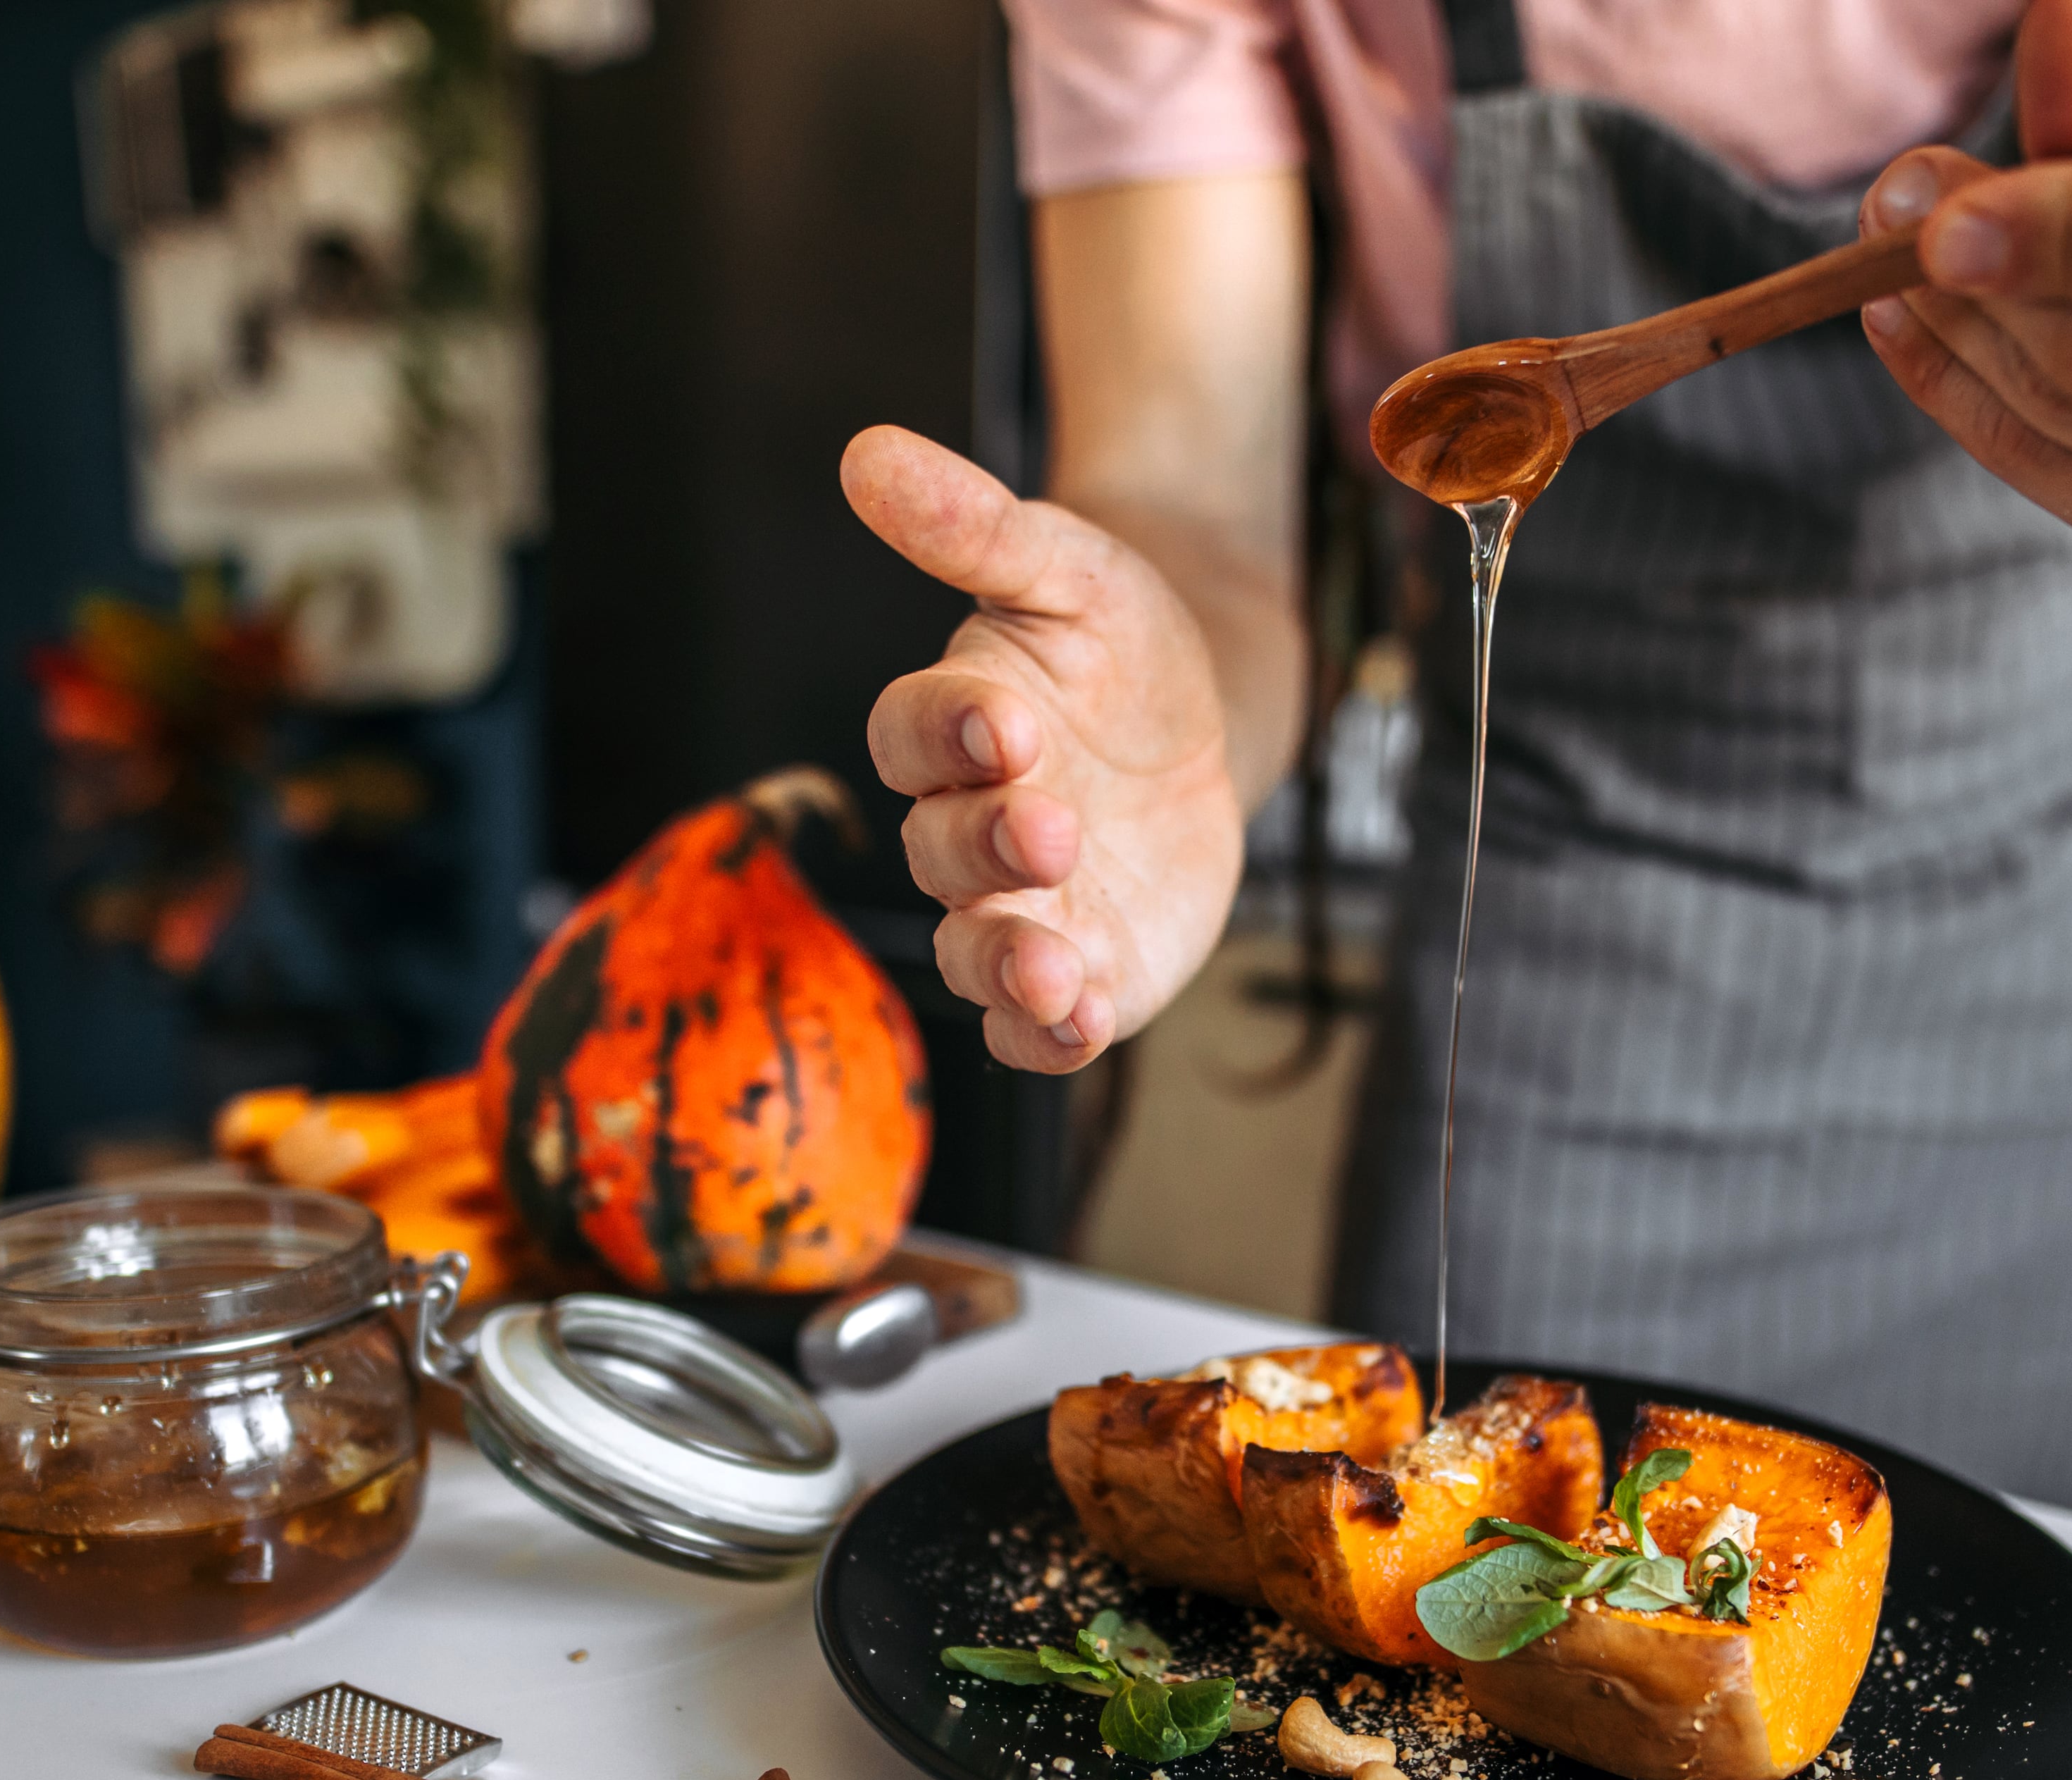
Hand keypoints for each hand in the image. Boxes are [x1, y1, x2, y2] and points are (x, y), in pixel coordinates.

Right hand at [841, 426, 1243, 1073]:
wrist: (1203, 709)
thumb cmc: (1115, 635)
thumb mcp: (1068, 564)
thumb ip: (973, 525)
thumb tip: (868, 451)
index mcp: (950, 724)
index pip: (912, 734)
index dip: (948, 732)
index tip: (1006, 721)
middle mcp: (966, 825)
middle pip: (944, 854)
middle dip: (991, 848)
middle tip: (1051, 827)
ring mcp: (1020, 906)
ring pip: (980, 954)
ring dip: (1010, 966)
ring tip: (1054, 969)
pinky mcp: (1082, 966)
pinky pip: (1040, 1023)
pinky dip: (1050, 1034)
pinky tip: (1080, 1026)